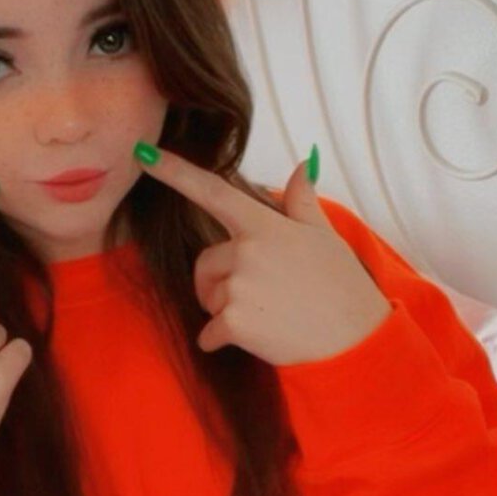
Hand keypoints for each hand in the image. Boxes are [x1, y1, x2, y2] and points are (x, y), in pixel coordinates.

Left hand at [136, 148, 391, 366]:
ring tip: (269, 316)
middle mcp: (246, 251)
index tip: (143, 154)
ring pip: (210, 298)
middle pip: (206, 263)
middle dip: (219, 281)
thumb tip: (303, 165)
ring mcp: (238, 287)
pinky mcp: (233, 322)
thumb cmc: (342, 287)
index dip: (175, 172)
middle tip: (259, 296)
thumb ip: (302, 201)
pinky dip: (222, 341)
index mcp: (264, 225)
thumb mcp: (325, 236)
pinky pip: (209, 333)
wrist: (353, 341)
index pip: (212, 191)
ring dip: (228, 311)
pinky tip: (257, 339)